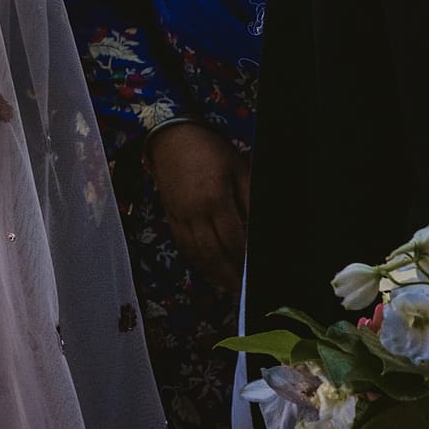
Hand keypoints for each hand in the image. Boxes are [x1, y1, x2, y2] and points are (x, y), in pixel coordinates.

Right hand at [145, 122, 250, 292]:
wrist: (171, 137)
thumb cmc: (210, 150)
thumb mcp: (239, 169)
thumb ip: (250, 198)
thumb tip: (258, 226)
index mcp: (215, 199)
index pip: (235, 239)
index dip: (246, 258)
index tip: (256, 272)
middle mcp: (195, 212)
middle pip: (213, 253)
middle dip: (230, 275)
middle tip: (243, 292)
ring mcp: (179, 216)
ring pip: (196, 253)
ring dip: (213, 273)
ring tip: (227, 286)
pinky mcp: (170, 215)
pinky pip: (182, 244)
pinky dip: (195, 260)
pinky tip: (206, 268)